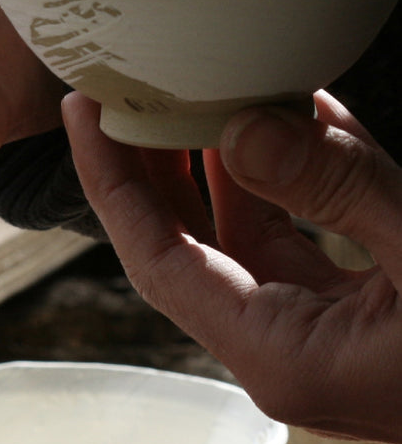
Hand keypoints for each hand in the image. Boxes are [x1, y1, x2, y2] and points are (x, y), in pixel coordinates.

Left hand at [65, 91, 401, 442]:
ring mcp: (321, 341)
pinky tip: (287, 118)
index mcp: (280, 357)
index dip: (113, 183)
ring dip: (224, 166)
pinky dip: (295, 182)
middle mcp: (283, 355)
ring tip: (190, 89)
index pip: (157, 260)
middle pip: (188, 247)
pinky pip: (304, 243)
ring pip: (245, 240)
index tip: (83, 112)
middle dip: (155, 166)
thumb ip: (333, 188)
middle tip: (122, 87)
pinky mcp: (361, 321)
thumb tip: (240, 129)